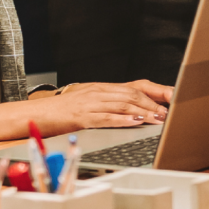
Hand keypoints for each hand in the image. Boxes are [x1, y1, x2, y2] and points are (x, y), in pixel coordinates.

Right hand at [14, 80, 173, 133]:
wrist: (34, 114)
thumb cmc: (62, 112)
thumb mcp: (88, 102)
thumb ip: (109, 104)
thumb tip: (135, 111)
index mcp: (101, 88)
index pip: (135, 86)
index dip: (155, 91)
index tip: (173, 97)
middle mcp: (98, 92)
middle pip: (132, 95)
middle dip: (154, 103)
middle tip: (169, 112)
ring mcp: (89, 104)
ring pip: (122, 105)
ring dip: (143, 112)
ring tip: (158, 118)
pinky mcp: (81, 117)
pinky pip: (105, 117)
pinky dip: (122, 119)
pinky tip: (134, 122)